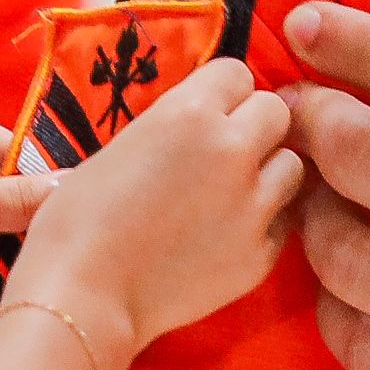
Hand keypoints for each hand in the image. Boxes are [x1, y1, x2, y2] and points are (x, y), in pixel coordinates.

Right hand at [0, 58, 301, 367]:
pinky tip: (227, 235)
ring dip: (268, 173)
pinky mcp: (262, 254)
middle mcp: (233, 151)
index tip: (211, 112)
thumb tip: (198, 122)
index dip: (224, 94)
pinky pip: (282, 222)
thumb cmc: (76, 220)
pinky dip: (263, 224)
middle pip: (277, 113)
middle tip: (226, 152)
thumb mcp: (119, 146)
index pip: (239, 74)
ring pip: (292, 167)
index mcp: (190, 113)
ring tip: (233, 194)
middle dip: (255, 127)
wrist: (83, 295)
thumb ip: (172, 125)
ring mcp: (254, 206)